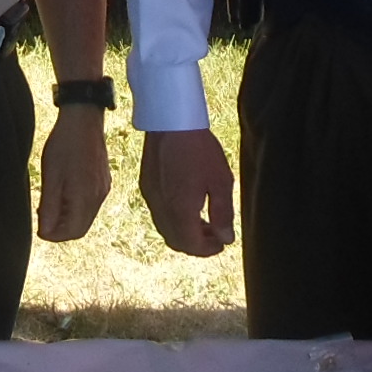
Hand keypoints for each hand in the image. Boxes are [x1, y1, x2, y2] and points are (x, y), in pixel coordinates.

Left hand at [36, 105, 111, 242]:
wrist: (83, 118)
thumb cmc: (64, 144)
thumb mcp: (50, 177)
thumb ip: (49, 207)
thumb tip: (46, 231)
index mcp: (85, 197)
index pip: (72, 232)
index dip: (54, 235)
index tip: (40, 228)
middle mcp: (98, 196)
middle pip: (80, 228)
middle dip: (61, 229)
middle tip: (43, 218)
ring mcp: (104, 188)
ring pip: (86, 216)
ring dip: (68, 218)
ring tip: (50, 205)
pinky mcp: (104, 181)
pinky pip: (91, 204)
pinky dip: (76, 207)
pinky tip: (64, 194)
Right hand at [140, 127, 236, 255]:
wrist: (170, 120)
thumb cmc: (199, 148)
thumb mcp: (221, 181)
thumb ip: (223, 214)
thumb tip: (226, 238)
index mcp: (180, 211)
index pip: (191, 245)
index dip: (208, 250)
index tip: (222, 243)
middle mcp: (161, 208)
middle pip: (176, 242)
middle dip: (196, 244)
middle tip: (215, 235)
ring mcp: (150, 196)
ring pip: (165, 228)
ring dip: (184, 231)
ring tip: (204, 220)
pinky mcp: (146, 185)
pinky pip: (159, 213)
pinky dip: (174, 218)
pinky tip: (188, 204)